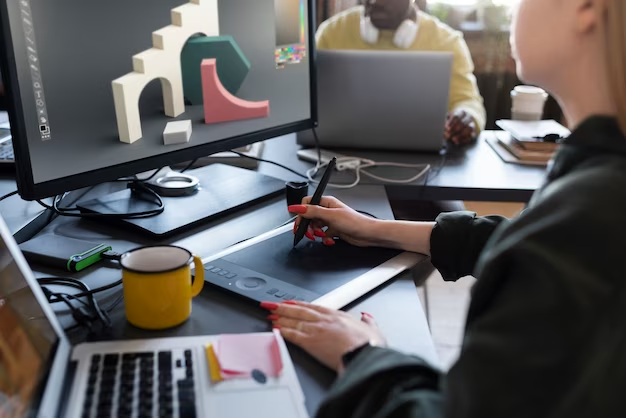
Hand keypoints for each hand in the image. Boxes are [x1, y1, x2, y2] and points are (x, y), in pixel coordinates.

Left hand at [261, 300, 385, 372]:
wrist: (364, 354)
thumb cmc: (369, 345)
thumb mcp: (373, 330)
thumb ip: (369, 323)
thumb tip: (367, 318)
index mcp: (338, 316)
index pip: (314, 307)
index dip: (300, 304)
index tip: (291, 302)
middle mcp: (325, 320)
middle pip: (299, 311)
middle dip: (284, 307)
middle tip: (271, 304)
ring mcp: (316, 330)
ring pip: (294, 321)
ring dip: (280, 317)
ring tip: (269, 314)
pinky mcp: (310, 342)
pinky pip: (292, 335)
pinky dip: (283, 331)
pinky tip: (275, 329)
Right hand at [288, 196, 379, 246]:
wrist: (367, 234)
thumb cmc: (355, 221)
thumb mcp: (330, 215)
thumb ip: (312, 212)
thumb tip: (297, 207)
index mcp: (326, 202)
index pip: (307, 204)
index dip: (301, 213)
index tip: (300, 222)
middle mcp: (327, 210)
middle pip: (309, 217)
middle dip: (307, 226)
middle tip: (308, 232)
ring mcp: (330, 221)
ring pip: (314, 227)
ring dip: (315, 233)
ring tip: (320, 235)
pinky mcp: (334, 230)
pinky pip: (322, 234)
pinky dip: (324, 238)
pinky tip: (329, 239)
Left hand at [444, 109, 476, 144]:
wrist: (465, 121)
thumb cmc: (454, 120)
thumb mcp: (449, 118)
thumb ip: (446, 121)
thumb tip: (442, 125)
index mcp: (462, 112)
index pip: (456, 116)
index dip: (451, 122)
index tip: (446, 128)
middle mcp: (469, 118)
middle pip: (462, 123)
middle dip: (454, 130)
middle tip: (447, 135)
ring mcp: (472, 125)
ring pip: (468, 129)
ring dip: (459, 135)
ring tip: (453, 139)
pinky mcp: (474, 132)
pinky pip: (471, 136)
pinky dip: (464, 140)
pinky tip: (457, 142)